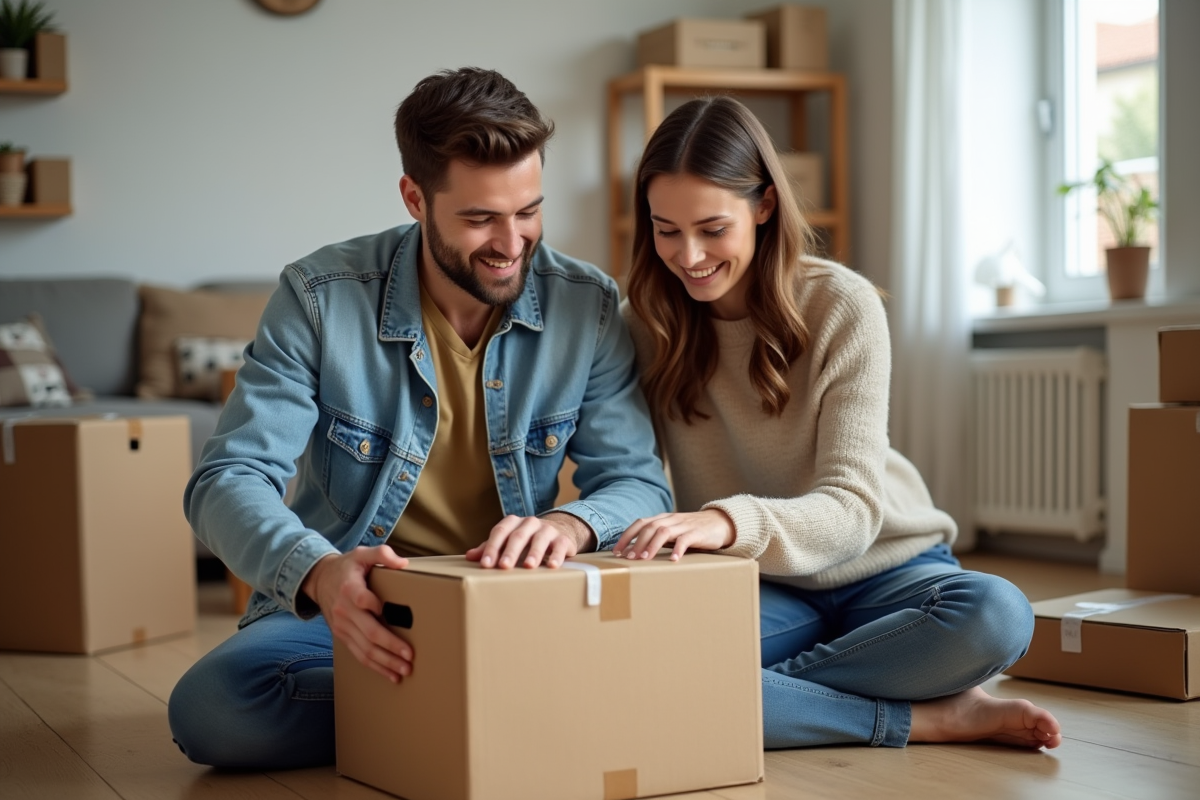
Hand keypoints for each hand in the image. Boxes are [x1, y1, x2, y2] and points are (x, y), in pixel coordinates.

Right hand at [302, 545, 411, 683]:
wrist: (319, 580)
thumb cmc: (347, 567)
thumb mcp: (361, 553)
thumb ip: (381, 554)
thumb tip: (402, 563)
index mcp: (350, 588)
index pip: (362, 600)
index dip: (375, 606)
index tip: (391, 615)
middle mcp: (344, 610)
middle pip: (368, 632)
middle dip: (390, 646)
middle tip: (410, 655)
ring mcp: (343, 626)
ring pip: (364, 649)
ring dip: (385, 662)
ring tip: (404, 670)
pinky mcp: (343, 636)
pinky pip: (359, 655)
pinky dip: (375, 667)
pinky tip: (390, 674)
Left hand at [465, 512, 594, 568]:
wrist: (558, 531)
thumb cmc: (527, 540)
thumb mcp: (507, 541)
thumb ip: (490, 548)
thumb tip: (469, 556)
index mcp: (513, 523)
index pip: (500, 532)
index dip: (492, 548)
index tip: (485, 564)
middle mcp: (530, 523)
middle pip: (518, 536)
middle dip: (510, 552)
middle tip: (504, 566)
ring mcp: (547, 529)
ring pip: (539, 540)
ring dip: (534, 553)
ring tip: (529, 566)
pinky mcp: (563, 539)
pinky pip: (559, 546)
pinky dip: (556, 556)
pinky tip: (553, 566)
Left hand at [613, 509, 735, 560]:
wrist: (719, 522)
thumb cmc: (691, 530)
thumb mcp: (672, 531)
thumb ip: (657, 538)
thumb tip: (635, 552)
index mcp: (662, 519)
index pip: (640, 523)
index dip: (627, 536)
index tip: (616, 551)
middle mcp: (671, 520)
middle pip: (649, 527)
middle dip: (637, 542)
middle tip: (628, 558)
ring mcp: (684, 525)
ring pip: (664, 531)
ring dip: (652, 545)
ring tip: (645, 559)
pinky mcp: (697, 532)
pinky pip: (685, 539)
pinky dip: (678, 549)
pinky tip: (673, 560)